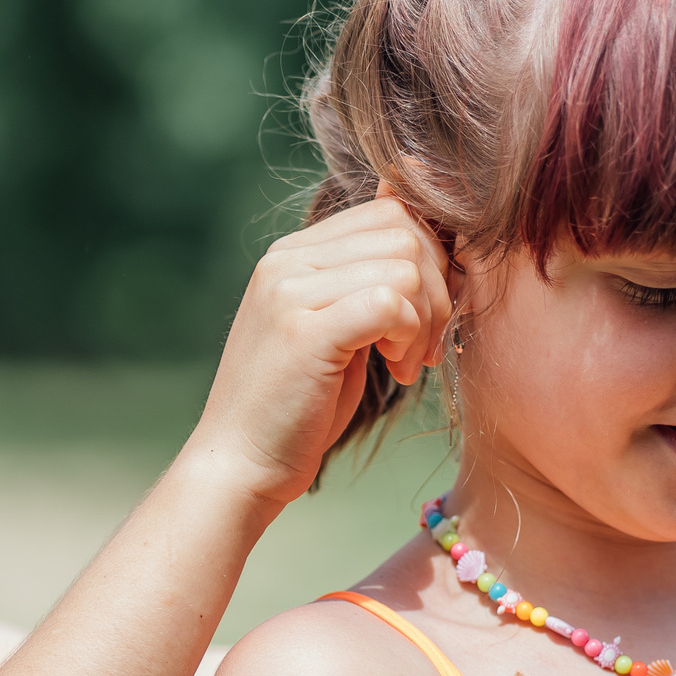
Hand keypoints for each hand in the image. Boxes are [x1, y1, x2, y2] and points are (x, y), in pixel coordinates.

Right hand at [182, 197, 451, 508]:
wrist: (239, 464)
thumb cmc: (296, 406)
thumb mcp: (339, 328)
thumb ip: (371, 281)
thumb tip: (416, 225)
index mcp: (292, 253)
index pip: (389, 211)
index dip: (428, 261)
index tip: (424, 319)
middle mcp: (286, 260)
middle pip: (402, 232)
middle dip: (436, 289)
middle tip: (423, 348)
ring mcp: (290, 291)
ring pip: (404, 266)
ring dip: (425, 321)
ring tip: (404, 365)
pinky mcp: (304, 331)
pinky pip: (391, 302)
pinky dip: (410, 337)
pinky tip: (395, 369)